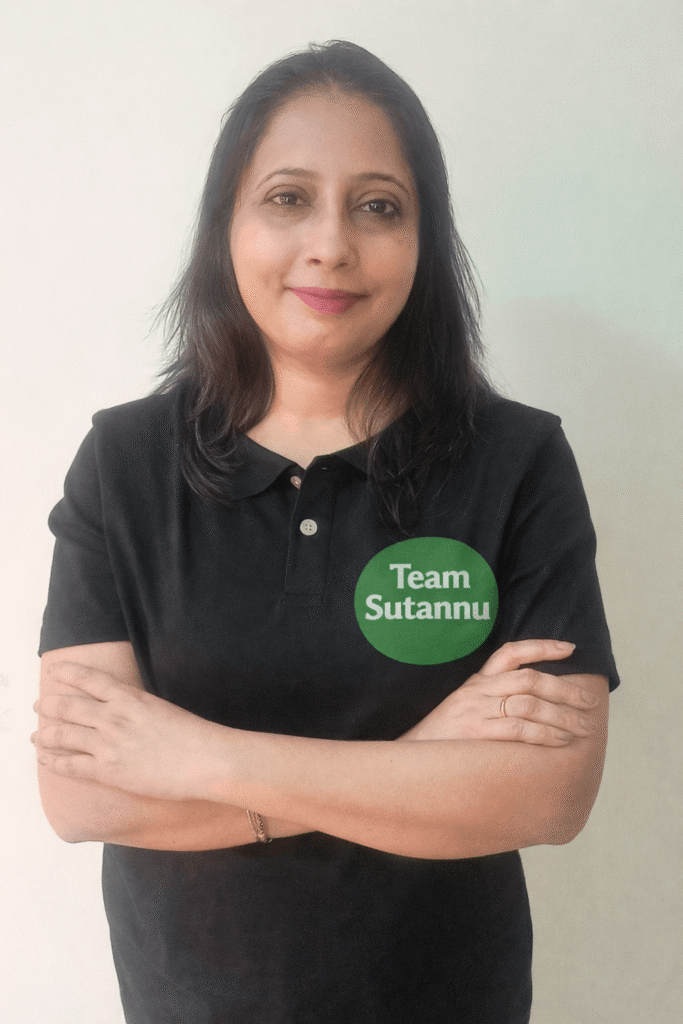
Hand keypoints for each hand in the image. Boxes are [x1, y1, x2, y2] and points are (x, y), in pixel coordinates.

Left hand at [32, 662, 230, 800]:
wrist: (206, 760)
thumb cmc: (192, 735)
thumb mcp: (161, 708)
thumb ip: (137, 706)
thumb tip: (123, 707)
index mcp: (129, 697)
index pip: (89, 678)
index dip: (67, 672)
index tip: (53, 669)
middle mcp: (114, 717)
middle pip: (68, 706)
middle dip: (48, 705)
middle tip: (39, 705)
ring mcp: (108, 744)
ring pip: (63, 734)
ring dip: (45, 734)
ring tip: (36, 735)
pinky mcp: (108, 770)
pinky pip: (71, 765)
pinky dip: (53, 761)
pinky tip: (46, 759)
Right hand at [400, 639, 597, 745]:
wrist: (409, 759)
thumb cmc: (442, 741)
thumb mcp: (464, 711)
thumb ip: (492, 703)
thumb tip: (533, 708)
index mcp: (476, 682)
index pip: (511, 653)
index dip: (542, 646)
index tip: (570, 648)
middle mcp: (476, 690)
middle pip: (529, 679)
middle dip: (564, 690)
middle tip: (590, 702)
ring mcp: (474, 710)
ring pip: (528, 703)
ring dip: (561, 715)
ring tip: (583, 727)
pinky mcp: (474, 733)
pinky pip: (517, 729)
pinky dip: (544, 734)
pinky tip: (561, 741)